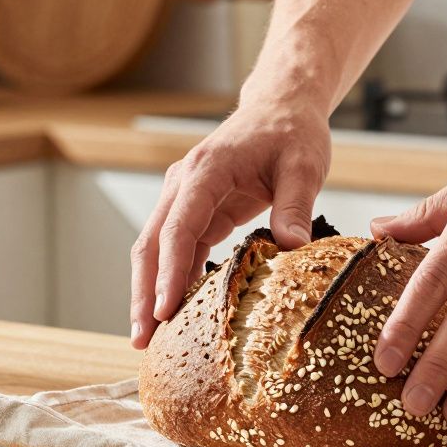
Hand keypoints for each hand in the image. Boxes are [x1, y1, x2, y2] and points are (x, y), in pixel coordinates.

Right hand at [130, 100, 331, 348]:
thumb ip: (296, 206)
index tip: (163, 311)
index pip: (178, 228)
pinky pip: (177, 251)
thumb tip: (293, 249)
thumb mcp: (304, 165)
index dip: (169, 272)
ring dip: (149, 292)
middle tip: (141, 339)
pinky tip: (173, 315)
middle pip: (151, 244)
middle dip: (143, 293)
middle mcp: (184, 184)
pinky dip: (171, 281)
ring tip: (146, 339)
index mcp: (206, 170)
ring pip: (156, 250)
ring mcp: (185, 198)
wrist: (281, 107)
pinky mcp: (196, 211)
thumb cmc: (292, 132)